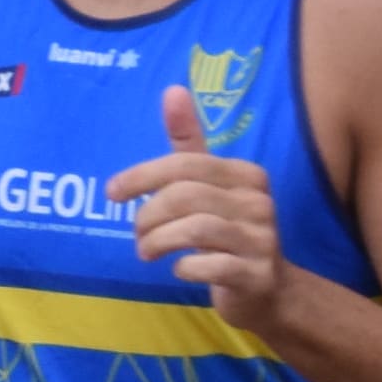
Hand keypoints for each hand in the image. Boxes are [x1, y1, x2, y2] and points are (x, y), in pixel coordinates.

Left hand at [108, 87, 293, 328]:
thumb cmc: (228, 232)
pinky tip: (178, 270)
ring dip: (159, 242)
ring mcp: (262, 239)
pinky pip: (211, 266)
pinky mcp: (257, 275)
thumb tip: (172, 89)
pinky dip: (185, 268)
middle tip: (136, 234)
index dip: (142, 176)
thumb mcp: (209, 187)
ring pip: (196, 229)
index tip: (112, 192)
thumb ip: (189, 144)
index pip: (185, 164)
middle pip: (186, 196)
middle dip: (149, 216)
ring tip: (147, 252)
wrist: (269, 291)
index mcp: (246, 174)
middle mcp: (258, 202)